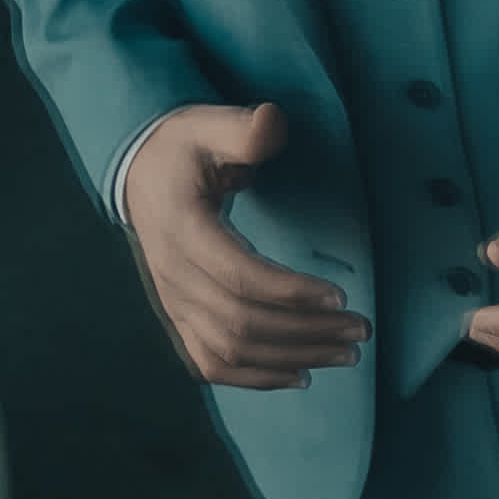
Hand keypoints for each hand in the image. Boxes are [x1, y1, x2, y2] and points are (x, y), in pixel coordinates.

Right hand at [120, 102, 363, 389]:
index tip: (341, 296)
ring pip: (231, 350)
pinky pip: (212, 363)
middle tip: (360, 330)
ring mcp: (172, 303)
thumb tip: (272, 121)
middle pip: (242, 322)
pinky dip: (257, 377)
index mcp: (182, 229)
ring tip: (345, 354)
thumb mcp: (207, 126)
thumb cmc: (182, 149)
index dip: (291, 292)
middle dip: (307, 331)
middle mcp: (173, 275)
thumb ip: (243, 130)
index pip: (239, 276)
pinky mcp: (178, 318)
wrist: (138, 175)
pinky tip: (301, 376)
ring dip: (292, 358)